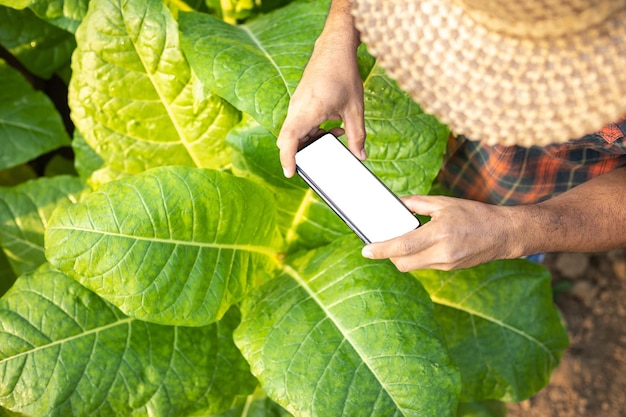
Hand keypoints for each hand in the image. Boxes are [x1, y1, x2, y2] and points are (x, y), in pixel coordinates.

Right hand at [276, 8, 365, 176]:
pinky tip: (333, 126)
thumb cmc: (342, 74)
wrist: (334, 48)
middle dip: (302, 153)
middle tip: (320, 161)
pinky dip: (313, 131)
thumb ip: (357, 135)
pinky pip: (300, 124)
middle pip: (290, 140)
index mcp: (307, 110)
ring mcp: (296, 106)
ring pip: (296, 133)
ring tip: (335, 136)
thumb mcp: (355, 109)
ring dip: (312, 140)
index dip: (287, 158)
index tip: (290, 172)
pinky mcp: (300, 103)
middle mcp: (297, 109)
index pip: (289, 139)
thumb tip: (361, 155)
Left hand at [361, 195, 523, 270]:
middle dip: (389, 255)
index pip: (402, 246)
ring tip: (404, 240)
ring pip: (412, 266)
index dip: (381, 250)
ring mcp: (446, 264)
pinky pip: (425, 266)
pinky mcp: (450, 269)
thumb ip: (416, 204)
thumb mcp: (444, 203)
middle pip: (402, 262)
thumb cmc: (475, 214)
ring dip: (403, 256)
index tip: (366, 250)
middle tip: (385, 242)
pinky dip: (417, 257)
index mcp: (438, 234)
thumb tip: (395, 204)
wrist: (504, 234)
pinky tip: (421, 245)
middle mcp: (441, 253)